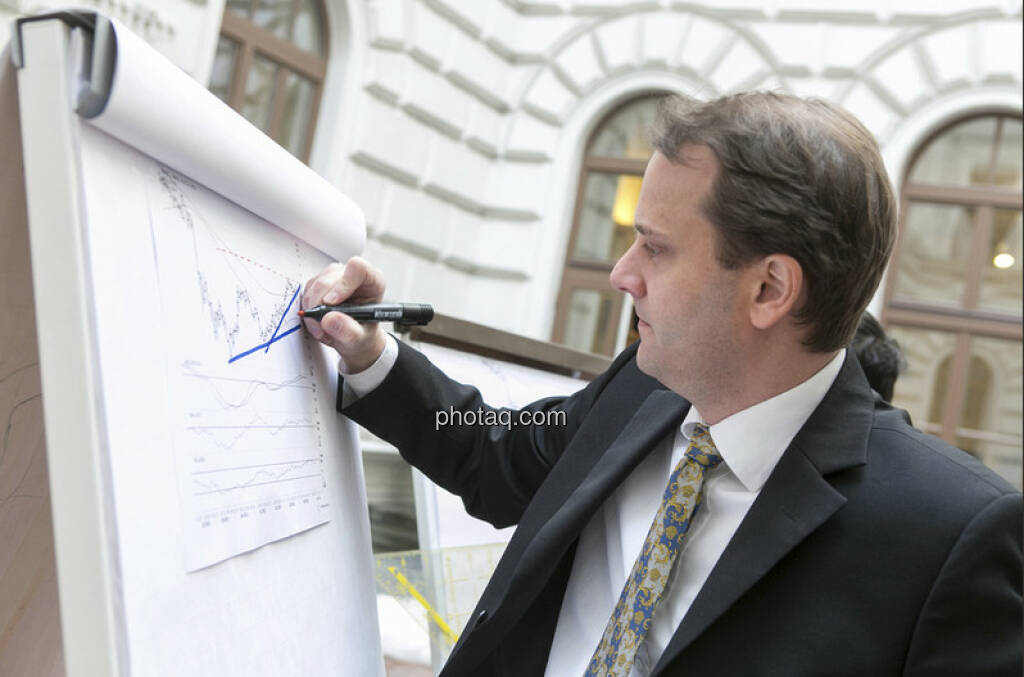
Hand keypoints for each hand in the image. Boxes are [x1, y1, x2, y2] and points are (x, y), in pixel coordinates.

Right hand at [301, 256, 386, 372]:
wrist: (355, 336)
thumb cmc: (363, 332)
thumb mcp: (361, 339)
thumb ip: (348, 331)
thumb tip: (329, 319)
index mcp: (372, 282)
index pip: (358, 269)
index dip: (342, 284)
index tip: (331, 303)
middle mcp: (353, 275)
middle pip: (329, 279)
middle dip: (320, 305)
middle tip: (322, 326)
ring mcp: (335, 277)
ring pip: (315, 285)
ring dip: (313, 310)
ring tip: (324, 328)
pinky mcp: (320, 282)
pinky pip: (307, 292)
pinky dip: (309, 310)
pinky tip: (319, 322)